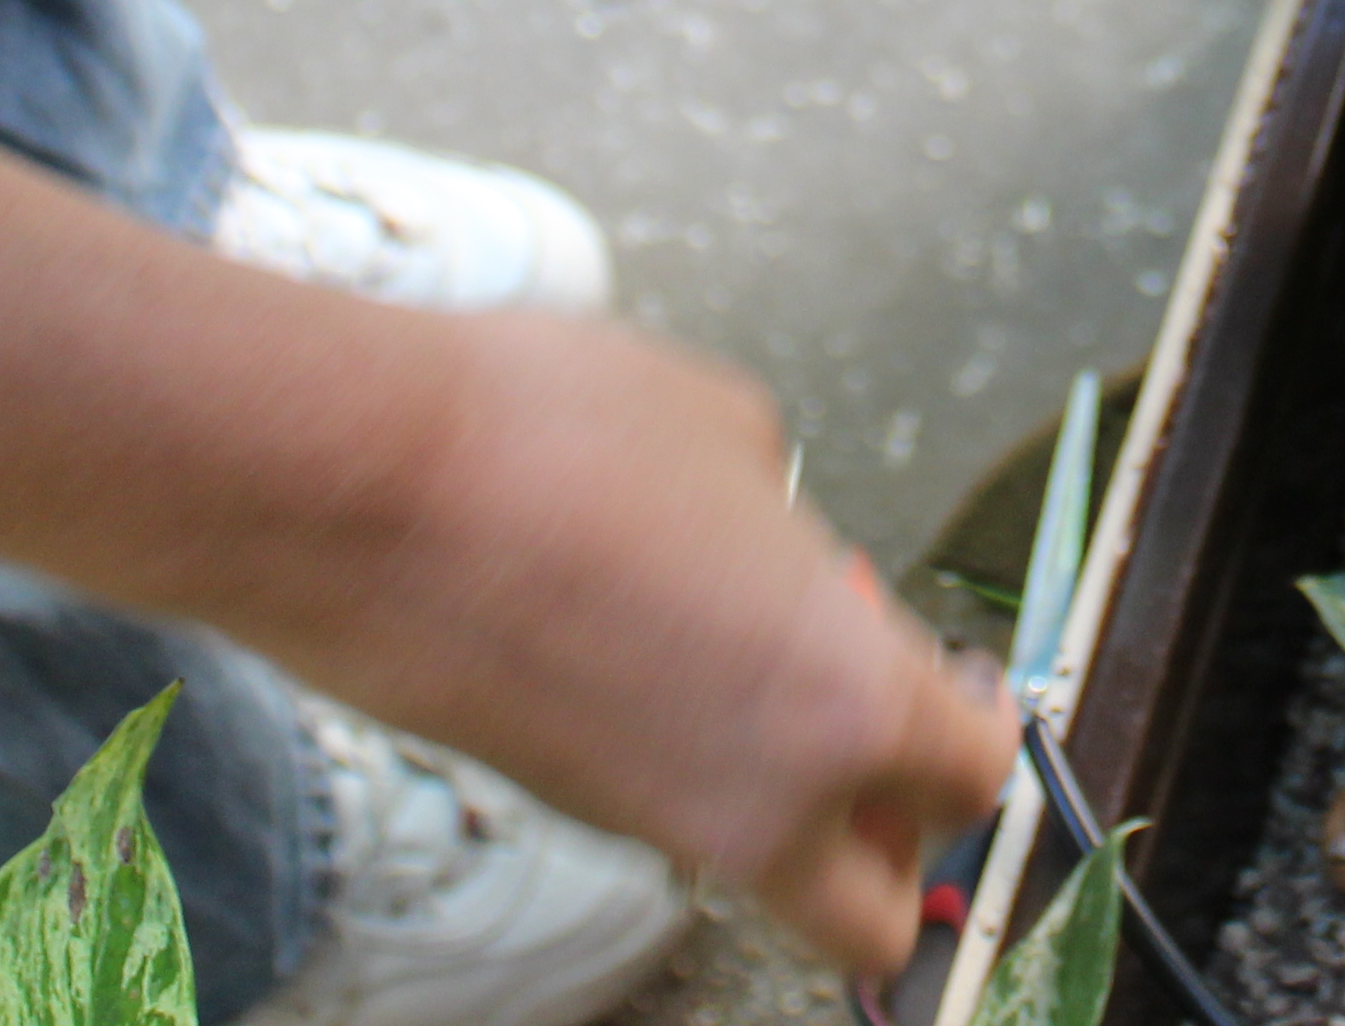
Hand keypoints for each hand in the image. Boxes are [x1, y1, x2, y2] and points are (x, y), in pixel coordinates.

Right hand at [254, 303, 1015, 969]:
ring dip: (785, 800)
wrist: (364, 487)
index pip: (972, 776)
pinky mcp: (566, 808)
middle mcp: (765, 800)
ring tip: (748, 665)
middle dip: (893, 837)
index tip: (967, 681)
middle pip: (875, 911)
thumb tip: (791, 572)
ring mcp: (655, 822)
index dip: (980, 724)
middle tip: (882, 734)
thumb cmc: (557, 437)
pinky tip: (651, 647)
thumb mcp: (738, 433)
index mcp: (847, 700)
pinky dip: (690, 764)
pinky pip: (674, 816)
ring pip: (766, 869)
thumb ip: (799, 540)